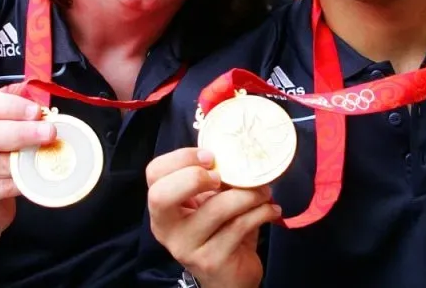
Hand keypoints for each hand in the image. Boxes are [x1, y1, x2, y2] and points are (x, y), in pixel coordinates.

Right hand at [0, 91, 55, 239]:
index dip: (12, 106)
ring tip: (48, 156)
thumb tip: (37, 92)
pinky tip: (36, 179)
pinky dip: (22, 183)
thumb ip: (14, 109)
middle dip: (23, 132)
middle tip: (51, 132)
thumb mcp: (1, 130)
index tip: (38, 111)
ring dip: (26, 160)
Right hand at [146, 148, 279, 287]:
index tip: (211, 156)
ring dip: (248, 194)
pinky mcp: (211, 261)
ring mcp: (187, 247)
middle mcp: (167, 229)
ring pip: (216, 208)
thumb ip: (212, 180)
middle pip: (162, 195)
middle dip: (195, 177)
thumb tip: (237, 151)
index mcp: (163, 208)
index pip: (154, 174)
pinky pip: (240, 225)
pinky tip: (271, 210)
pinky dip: (261, 212)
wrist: (230, 277)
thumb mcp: (209, 203)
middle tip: (224, 177)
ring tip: (263, 192)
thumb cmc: (220, 232)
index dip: (181, 158)